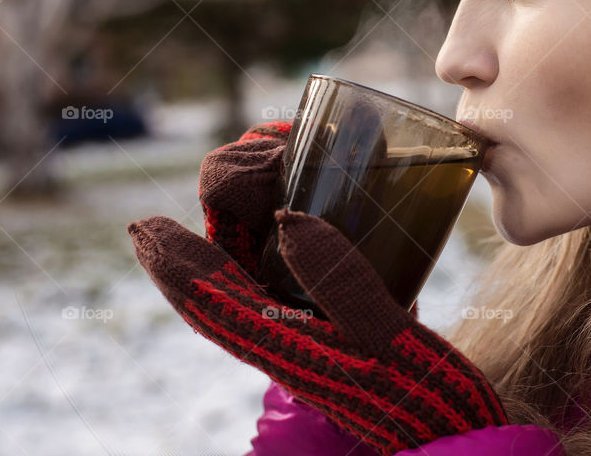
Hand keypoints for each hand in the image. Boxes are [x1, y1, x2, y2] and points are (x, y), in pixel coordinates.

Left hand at [127, 124, 504, 454]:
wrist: (447, 428)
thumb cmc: (423, 392)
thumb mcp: (390, 338)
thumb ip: (342, 282)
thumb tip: (285, 219)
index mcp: (285, 348)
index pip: (208, 299)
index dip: (173, 261)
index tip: (143, 224)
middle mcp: (283, 338)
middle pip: (223, 276)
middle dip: (213, 221)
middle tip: (239, 163)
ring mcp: (304, 331)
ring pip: (251, 273)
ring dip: (242, 224)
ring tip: (261, 172)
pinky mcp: (328, 325)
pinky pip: (284, 275)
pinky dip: (277, 237)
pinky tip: (295, 215)